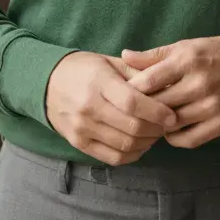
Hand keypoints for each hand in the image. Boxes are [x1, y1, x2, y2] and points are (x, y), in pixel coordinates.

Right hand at [45, 51, 180, 164]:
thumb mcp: (109, 61)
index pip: (132, 102)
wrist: (47, 83)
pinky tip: (140, 144)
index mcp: (99, 82)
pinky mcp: (78, 143)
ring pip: (124, 145)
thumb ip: (137, 72)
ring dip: (147, 142)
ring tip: (155, 133)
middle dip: (156, 129)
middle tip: (167, 124)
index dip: (157, 111)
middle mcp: (88, 107)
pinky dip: (132, 154)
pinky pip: (112, 157)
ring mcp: (82, 128)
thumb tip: (168, 84)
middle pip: (131, 127)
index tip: (171, 115)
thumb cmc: (84, 69)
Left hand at [121, 35, 219, 148]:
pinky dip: (175, 138)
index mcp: (187, 60)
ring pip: (172, 125)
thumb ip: (154, 56)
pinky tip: (171, 130)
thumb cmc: (215, 53)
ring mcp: (212, 106)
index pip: (149, 81)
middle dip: (142, 110)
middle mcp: (199, 84)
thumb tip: (124, 56)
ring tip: (152, 121)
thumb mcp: (185, 47)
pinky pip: (189, 140)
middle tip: (132, 113)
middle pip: (158, 105)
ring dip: (159, 125)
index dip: (131, 91)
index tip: (121, 96)